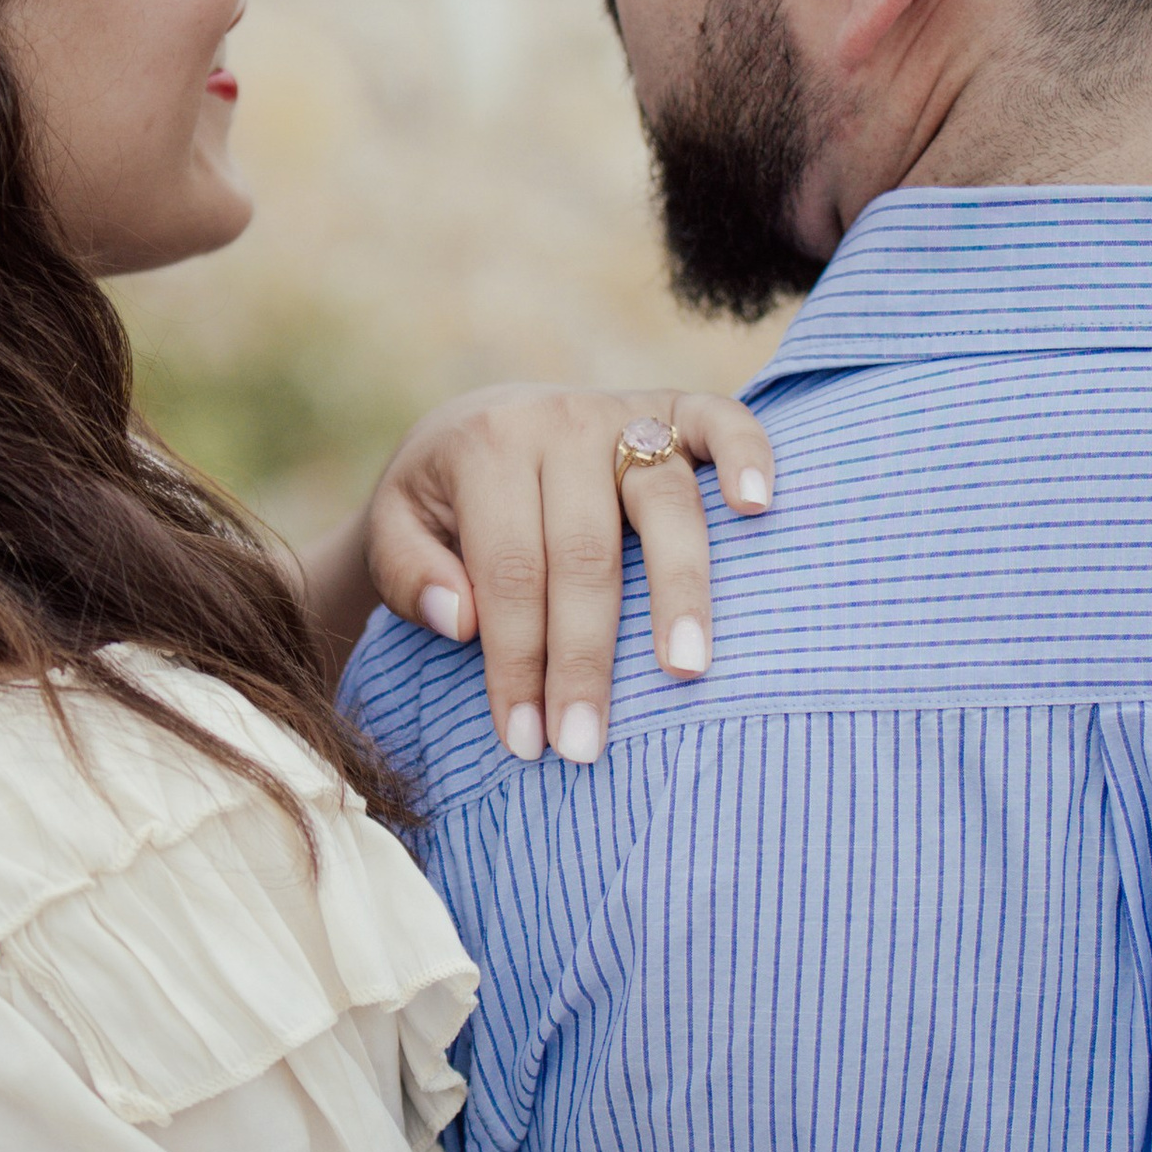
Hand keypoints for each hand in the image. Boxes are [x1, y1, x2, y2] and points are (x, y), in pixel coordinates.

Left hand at [362, 384, 774, 763]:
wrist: (475, 424)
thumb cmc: (439, 501)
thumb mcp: (393, 528)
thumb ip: (410, 573)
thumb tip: (462, 619)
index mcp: (485, 448)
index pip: (509, 573)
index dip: (517, 662)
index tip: (526, 742)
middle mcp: (559, 422)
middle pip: (584, 553)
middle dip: (584, 658)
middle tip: (585, 745)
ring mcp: (621, 412)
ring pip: (663, 502)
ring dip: (680, 591)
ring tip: (686, 670)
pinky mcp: (672, 407)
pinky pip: (720, 420)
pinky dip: (747, 455)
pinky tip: (759, 508)